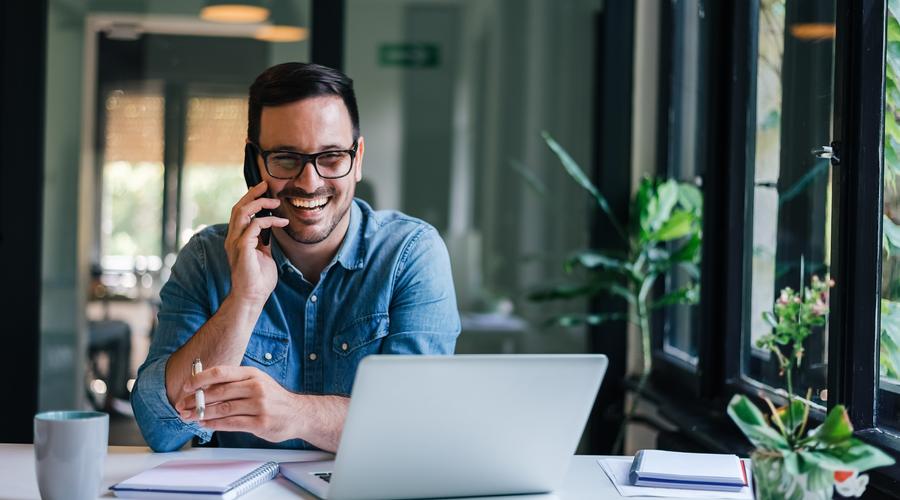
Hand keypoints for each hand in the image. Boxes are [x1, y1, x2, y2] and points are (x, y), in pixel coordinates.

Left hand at [176, 365, 302, 442]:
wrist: (298, 413)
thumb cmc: (273, 398)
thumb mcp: (256, 382)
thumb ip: (234, 383)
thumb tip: (204, 387)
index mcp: (252, 374)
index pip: (221, 372)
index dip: (200, 379)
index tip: (186, 386)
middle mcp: (256, 387)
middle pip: (219, 392)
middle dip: (196, 400)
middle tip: (182, 405)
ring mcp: (259, 405)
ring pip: (223, 409)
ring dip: (202, 414)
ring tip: (189, 417)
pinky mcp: (260, 423)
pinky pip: (231, 424)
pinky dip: (215, 425)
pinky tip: (205, 424)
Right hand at [225, 181, 288, 304]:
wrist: (252, 297)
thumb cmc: (258, 279)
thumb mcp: (263, 255)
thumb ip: (263, 241)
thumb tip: (270, 230)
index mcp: (236, 239)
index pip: (239, 212)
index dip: (249, 199)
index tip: (263, 191)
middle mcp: (232, 238)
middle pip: (238, 207)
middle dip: (252, 194)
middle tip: (266, 185)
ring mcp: (235, 242)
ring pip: (242, 212)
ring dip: (259, 203)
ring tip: (274, 201)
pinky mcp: (242, 248)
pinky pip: (254, 225)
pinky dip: (268, 220)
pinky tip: (281, 222)